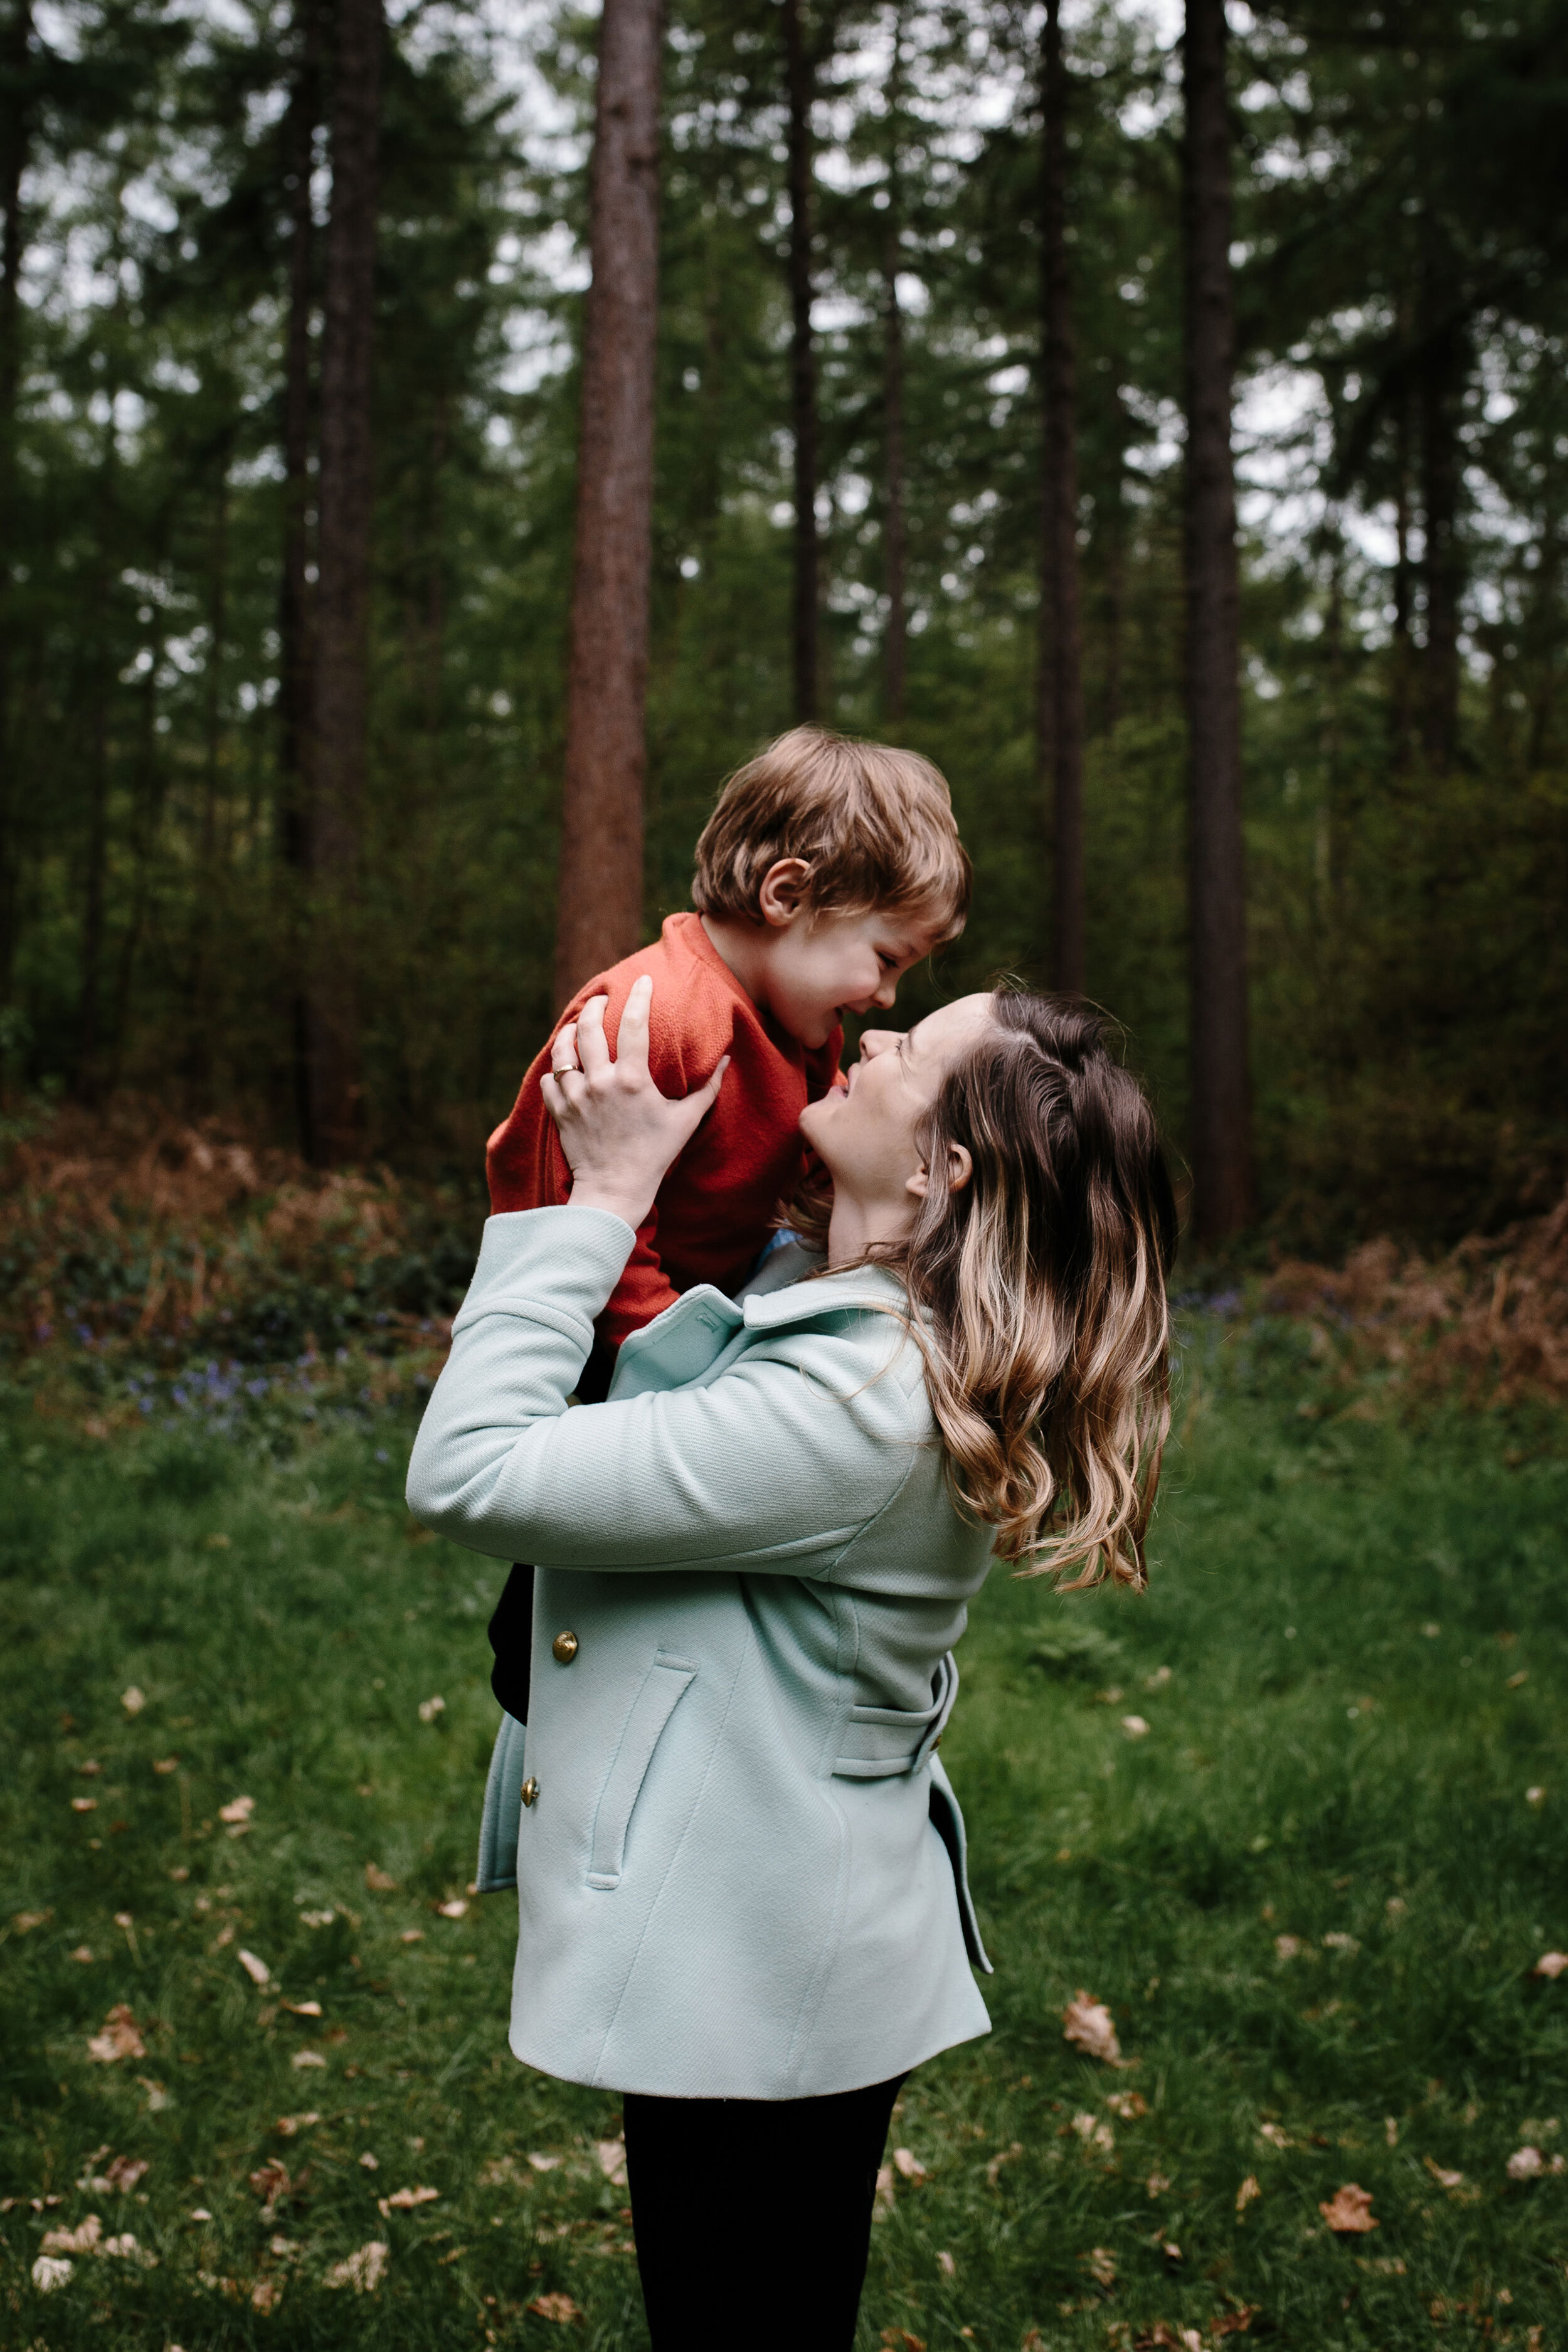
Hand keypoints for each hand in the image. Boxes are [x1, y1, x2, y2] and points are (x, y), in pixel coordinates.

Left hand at [540, 974, 728, 1230]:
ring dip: (568, 1033)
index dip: (638, 997)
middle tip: (601, 999)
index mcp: (632, 1079)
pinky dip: (556, 1071)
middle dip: (593, 1006)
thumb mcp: (685, 1121)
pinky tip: (564, 1068)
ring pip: (562, 1051)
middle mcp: (600, 1082)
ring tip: (576, 1026)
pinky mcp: (559, 1112)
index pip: (633, 1024)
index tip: (641, 981)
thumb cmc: (654, 1155)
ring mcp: (575, 1096)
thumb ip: (707, 1089)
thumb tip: (726, 1060)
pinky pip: (550, 1080)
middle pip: (587, 1028)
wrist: (615, 1190)